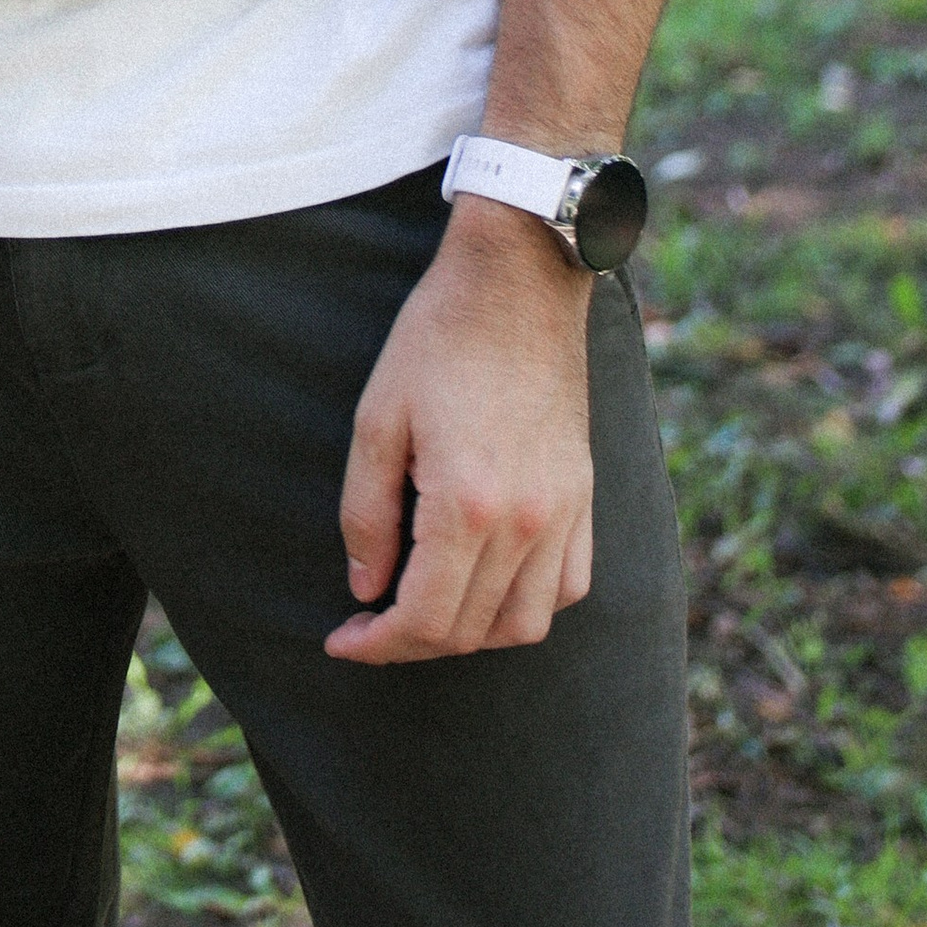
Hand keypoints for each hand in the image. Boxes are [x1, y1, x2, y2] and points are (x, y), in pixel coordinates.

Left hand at [327, 198, 592, 662]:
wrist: (517, 282)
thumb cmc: (436, 340)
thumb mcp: (376, 420)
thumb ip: (366, 515)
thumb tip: (366, 590)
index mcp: (467, 505)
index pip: (425, 619)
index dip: (377, 645)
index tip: (341, 640)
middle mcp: (527, 521)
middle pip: (472, 630)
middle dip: (412, 642)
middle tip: (369, 623)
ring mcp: (565, 510)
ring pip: (526, 623)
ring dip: (472, 632)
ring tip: (425, 608)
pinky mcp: (584, 494)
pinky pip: (570, 584)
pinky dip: (528, 605)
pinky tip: (488, 583)